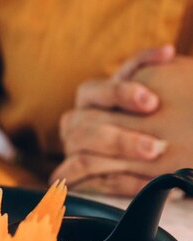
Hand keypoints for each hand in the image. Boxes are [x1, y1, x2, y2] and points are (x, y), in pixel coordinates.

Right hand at [51, 46, 178, 195]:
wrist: (159, 156)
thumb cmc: (160, 118)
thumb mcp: (156, 90)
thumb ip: (154, 74)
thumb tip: (167, 54)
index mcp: (90, 98)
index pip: (94, 92)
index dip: (120, 95)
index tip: (153, 103)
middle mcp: (76, 124)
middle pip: (85, 126)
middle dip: (121, 137)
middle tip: (156, 145)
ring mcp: (73, 152)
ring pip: (83, 156)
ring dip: (119, 157)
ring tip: (155, 159)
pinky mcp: (78, 180)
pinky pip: (93, 184)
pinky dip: (123, 185)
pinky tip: (152, 186)